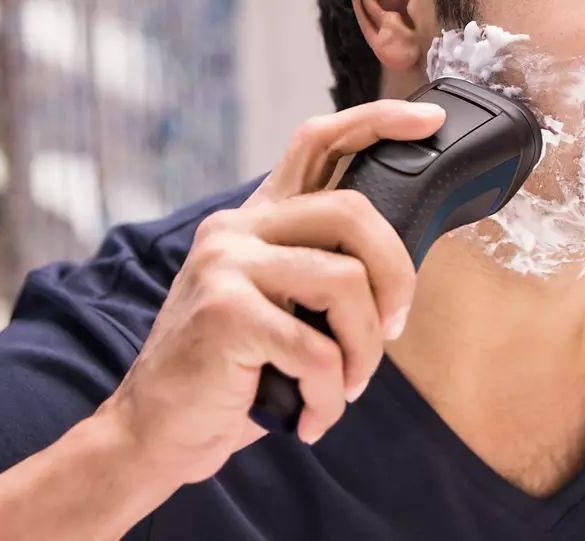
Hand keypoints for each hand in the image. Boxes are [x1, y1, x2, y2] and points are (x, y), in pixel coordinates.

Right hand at [97, 99, 445, 484]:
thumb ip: (318, 272)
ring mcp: (227, 265)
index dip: (376, 122)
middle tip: (391, 330)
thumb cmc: (230, 373)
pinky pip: (319, 351)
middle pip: (352, 212)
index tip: (427, 121)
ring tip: (345, 387)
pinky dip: (330, 398)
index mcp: (255, 221)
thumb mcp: (276, 309)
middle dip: (397, 278)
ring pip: (346, 284)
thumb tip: (396, 272)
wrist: (157, 428)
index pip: (316, 143)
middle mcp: (237, 230)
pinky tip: (311, 418)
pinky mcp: (226, 312)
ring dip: (364, 352)